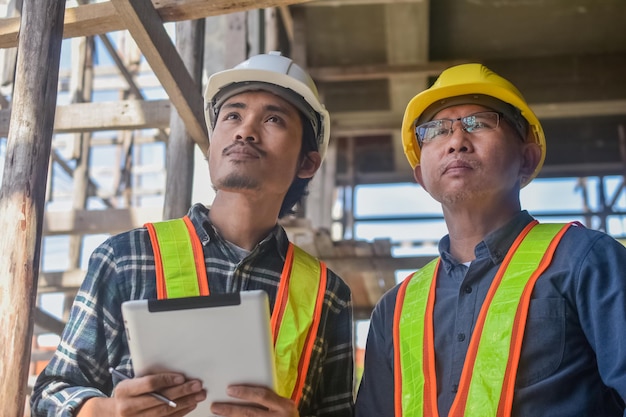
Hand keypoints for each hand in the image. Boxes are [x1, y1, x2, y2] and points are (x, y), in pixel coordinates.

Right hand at [77, 372, 206, 416]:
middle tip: (197, 385)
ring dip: (185, 403)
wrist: (112, 415)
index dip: (166, 380)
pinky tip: (190, 405)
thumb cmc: (126, 395)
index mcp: (124, 390)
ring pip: (165, 412)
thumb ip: (148, 379)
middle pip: (160, 400)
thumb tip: (176, 375)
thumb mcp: (130, 383)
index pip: (149, 384)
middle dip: (182, 392)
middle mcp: (128, 407)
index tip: (182, 377)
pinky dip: (180, 412)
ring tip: (198, 395)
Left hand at [210, 385, 298, 416]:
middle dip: (231, 410)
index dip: (245, 392)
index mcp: (284, 406)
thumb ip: (271, 399)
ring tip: (217, 414)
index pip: (262, 395)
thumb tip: (246, 391)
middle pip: (250, 413)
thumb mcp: (284, 406)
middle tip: (216, 406)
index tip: (229, 389)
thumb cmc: (288, 416)